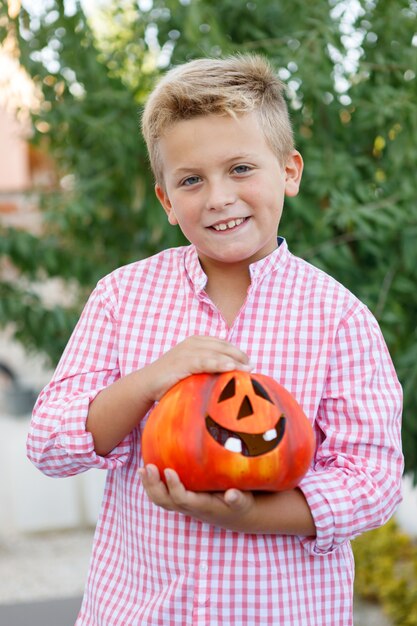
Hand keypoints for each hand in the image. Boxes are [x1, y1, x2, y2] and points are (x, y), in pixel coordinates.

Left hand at [140, 464, 255, 530]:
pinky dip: (152, 484)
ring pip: (161, 499)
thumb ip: (238, 499)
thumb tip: (232, 494)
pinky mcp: (181, 499)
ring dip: (149, 485)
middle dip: (154, 486)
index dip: (174, 487)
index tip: (169, 470)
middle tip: (148, 467)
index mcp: (202, 507)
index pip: (182, 499)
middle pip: (165, 501)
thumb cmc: (240, 505)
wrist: (236, 516)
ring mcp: (183, 504)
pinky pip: (162, 494)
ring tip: (142, 469)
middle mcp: (189, 507)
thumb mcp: (243, 503)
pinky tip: (147, 469)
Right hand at [144, 335, 252, 401]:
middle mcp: (193, 343)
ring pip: (215, 353)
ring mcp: (187, 351)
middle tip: (252, 367)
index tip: (249, 363)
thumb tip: (231, 376)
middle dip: (239, 356)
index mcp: (197, 341)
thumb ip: (209, 368)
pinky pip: (204, 361)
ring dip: (233, 360)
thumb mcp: (193, 369)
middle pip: (223, 346)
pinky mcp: (182, 362)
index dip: (238, 352)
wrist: (147, 384)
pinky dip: (218, 363)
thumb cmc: (172, 379)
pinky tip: (230, 368)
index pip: (223, 344)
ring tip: (246, 369)